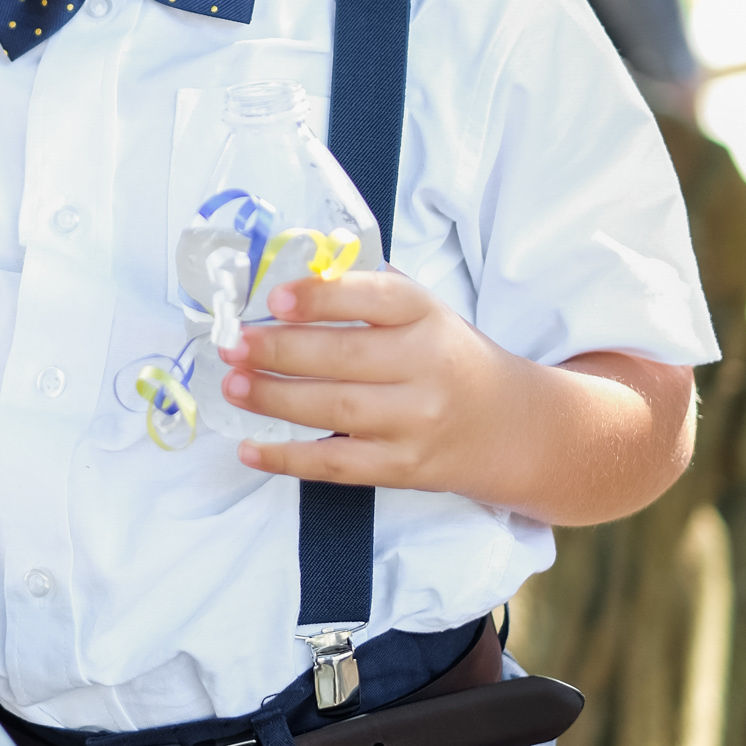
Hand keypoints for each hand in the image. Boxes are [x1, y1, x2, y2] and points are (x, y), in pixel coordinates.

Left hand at [220, 269, 514, 497]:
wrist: (514, 428)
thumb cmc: (451, 359)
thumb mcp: (427, 314)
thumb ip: (370, 295)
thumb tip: (293, 277)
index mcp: (427, 316)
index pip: (373, 298)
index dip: (321, 297)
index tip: (274, 298)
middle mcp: (426, 367)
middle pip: (342, 357)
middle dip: (278, 351)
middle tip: (233, 345)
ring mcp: (415, 422)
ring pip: (334, 410)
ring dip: (273, 398)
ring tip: (232, 385)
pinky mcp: (403, 468)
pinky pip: (337, 465)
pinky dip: (287, 458)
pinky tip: (249, 447)